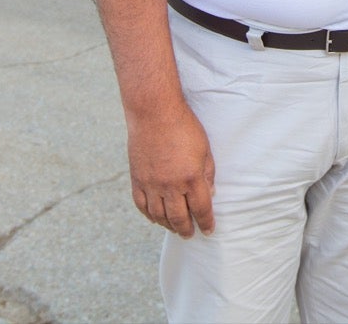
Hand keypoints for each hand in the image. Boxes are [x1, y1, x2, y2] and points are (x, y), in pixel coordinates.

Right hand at [126, 106, 215, 237]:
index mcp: (191, 178)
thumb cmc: (184, 127)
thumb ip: (208, 173)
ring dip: (168, 225)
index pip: (201, 209)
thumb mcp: (204, 149)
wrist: (154, 113)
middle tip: (190, 234)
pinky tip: (156, 218)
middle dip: (186, 229)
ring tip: (175, 228)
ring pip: (159, 216)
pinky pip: (142, 205)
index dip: (206, 222)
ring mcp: (151, 184)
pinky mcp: (137, 179)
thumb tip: (210, 194)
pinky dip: (149, 215)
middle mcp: (170, 185)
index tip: (208, 230)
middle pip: (179, 218)